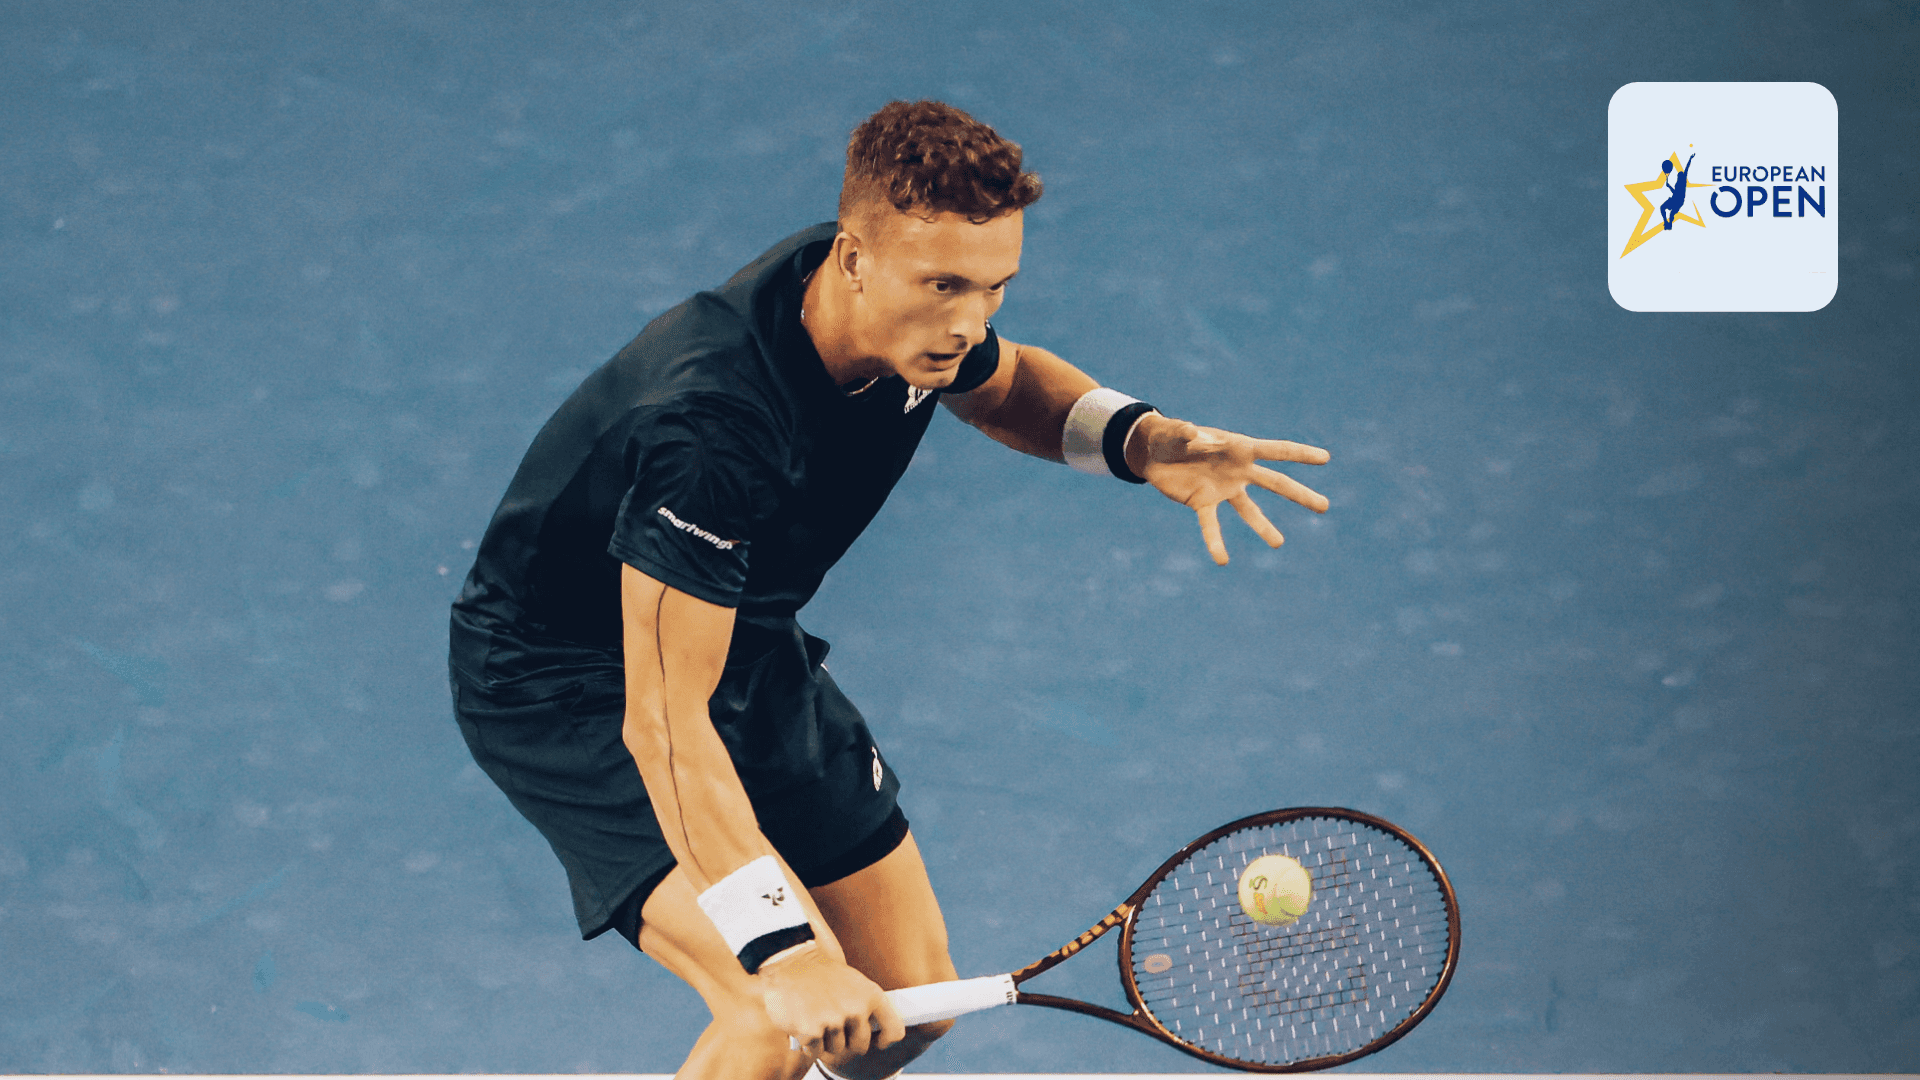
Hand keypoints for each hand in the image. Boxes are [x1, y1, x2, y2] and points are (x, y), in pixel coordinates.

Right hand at [759, 941, 905, 1058]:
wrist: (785, 965)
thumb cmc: (818, 974)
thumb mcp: (852, 981)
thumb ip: (866, 1002)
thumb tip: (879, 1028)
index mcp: (870, 994)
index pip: (894, 1029)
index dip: (886, 1039)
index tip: (879, 1041)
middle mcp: (856, 1008)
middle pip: (860, 1046)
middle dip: (846, 1041)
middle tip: (831, 1023)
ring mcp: (834, 1020)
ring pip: (836, 1049)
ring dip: (824, 1040)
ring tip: (814, 1016)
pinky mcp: (812, 1031)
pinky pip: (815, 1052)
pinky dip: (808, 1044)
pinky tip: (802, 1024)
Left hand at [1129, 414, 1329, 564]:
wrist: (1152, 453)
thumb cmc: (1171, 435)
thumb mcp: (1174, 430)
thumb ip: (1183, 431)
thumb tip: (1192, 432)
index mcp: (1239, 447)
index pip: (1276, 450)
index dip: (1300, 453)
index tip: (1325, 458)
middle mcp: (1238, 470)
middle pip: (1275, 483)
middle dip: (1300, 495)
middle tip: (1325, 507)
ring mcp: (1223, 488)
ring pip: (1249, 510)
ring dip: (1263, 527)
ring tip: (1278, 543)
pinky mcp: (1202, 502)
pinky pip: (1212, 525)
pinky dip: (1215, 542)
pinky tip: (1222, 560)